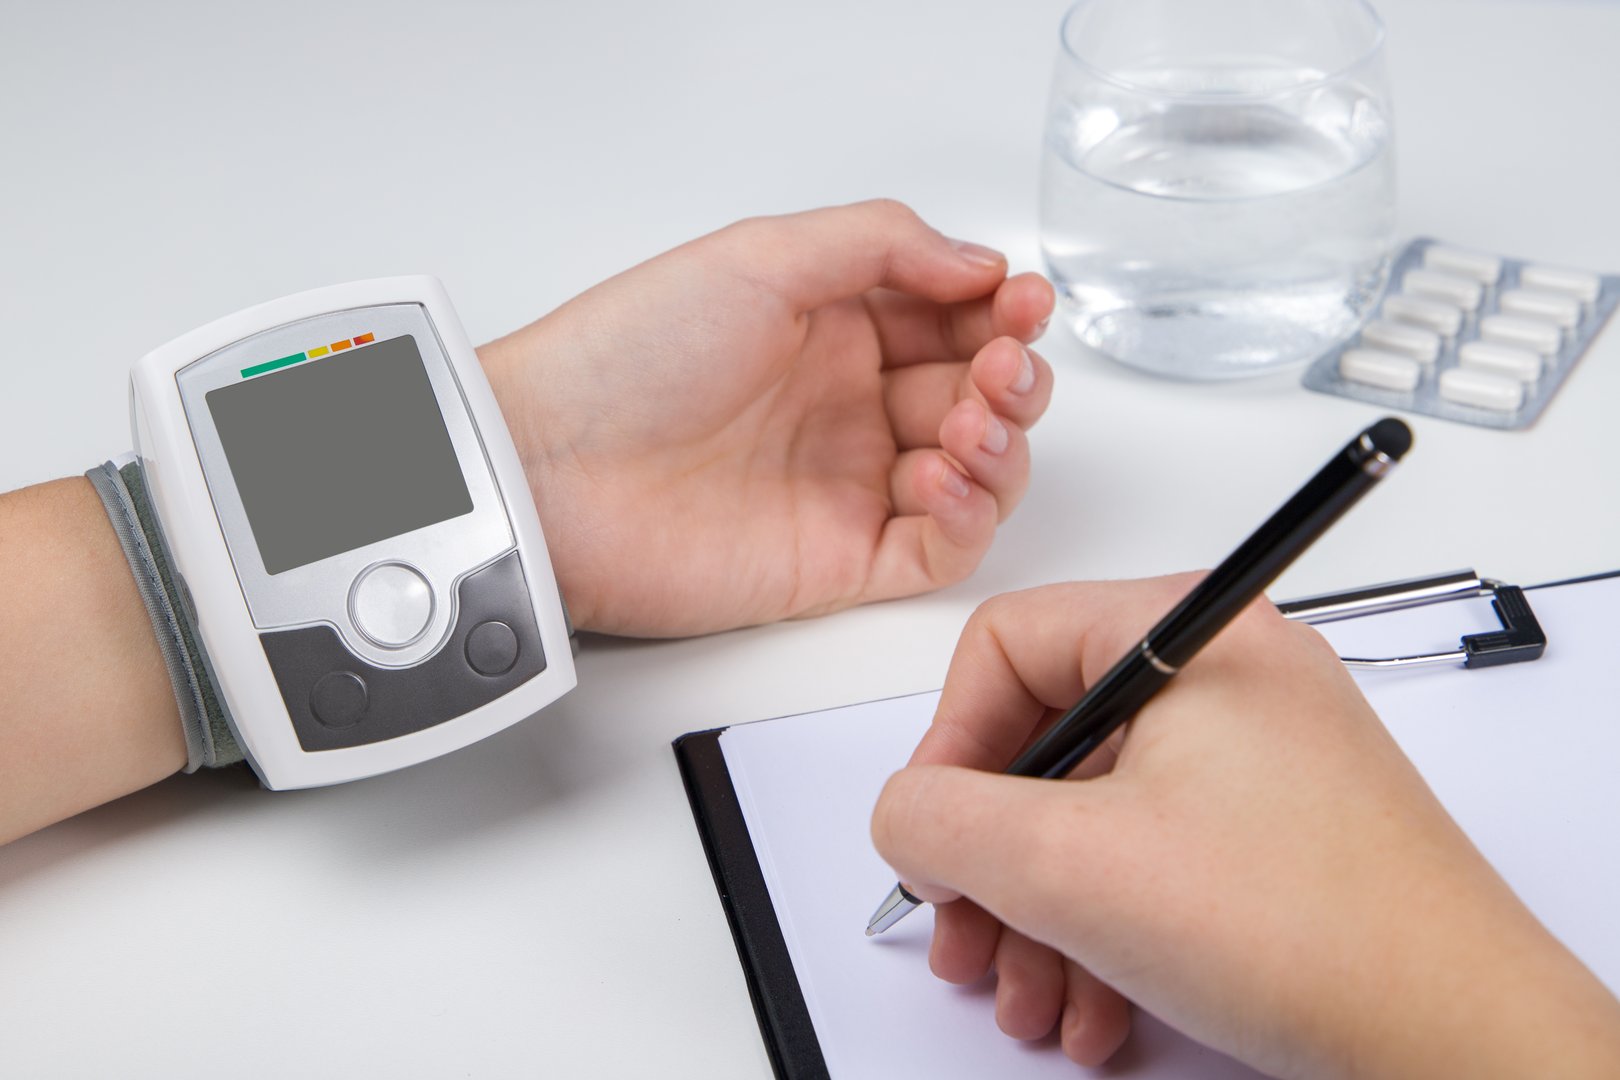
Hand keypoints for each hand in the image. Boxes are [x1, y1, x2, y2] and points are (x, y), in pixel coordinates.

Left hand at [478, 199, 1053, 635]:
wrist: (548, 471)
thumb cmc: (626, 358)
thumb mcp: (758, 257)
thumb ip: (880, 245)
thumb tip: (979, 261)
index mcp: (829, 328)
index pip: (952, 319)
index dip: (1000, 311)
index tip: (1020, 301)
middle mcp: (845, 407)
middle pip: (976, 395)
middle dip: (1011, 376)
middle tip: (1001, 365)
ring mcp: (846, 485)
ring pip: (976, 472)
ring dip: (1002, 444)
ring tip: (970, 423)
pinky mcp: (840, 562)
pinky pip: (941, 549)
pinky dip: (969, 516)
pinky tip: (943, 478)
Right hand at [870, 577, 1619, 1077]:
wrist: (1461, 1037)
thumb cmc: (1305, 927)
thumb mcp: (1068, 866)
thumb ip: (941, 821)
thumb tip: (905, 814)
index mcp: (1187, 633)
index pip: (1005, 646)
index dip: (947, 748)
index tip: (935, 839)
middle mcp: (1223, 675)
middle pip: (1044, 741)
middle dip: (992, 862)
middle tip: (968, 938)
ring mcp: (1254, 752)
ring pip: (1092, 814)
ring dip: (1042, 916)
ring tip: (1035, 998)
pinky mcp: (1272, 824)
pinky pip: (1152, 854)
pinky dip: (1106, 930)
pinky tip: (1097, 1006)